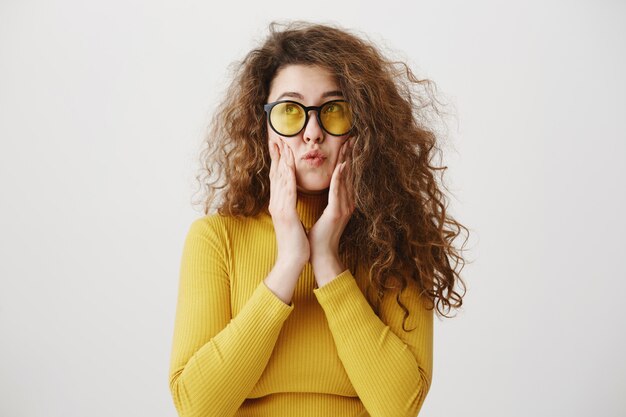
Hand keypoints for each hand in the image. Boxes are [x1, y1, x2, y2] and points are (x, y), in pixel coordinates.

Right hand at [268, 138, 309, 268]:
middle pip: (275, 175)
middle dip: (277, 156)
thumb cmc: (295, 243)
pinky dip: (288, 176)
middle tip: (277, 139)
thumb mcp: (291, 221)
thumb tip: (289, 202)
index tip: (279, 147)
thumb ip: (289, 209)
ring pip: (280, 179)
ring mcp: (279, 208)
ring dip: (282, 161)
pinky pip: (288, 191)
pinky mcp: (286, 213)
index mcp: (279, 205)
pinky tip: (289, 166)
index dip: (278, 162)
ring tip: (283, 145)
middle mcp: (276, 203)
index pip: (277, 179)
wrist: (292, 260)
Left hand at [308, 137, 355, 284]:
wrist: (321, 255)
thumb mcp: (325, 214)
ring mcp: (343, 208)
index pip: (346, 176)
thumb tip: (329, 189)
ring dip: (347, 161)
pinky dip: (340, 179)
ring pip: (346, 179)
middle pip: (349, 174)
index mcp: (343, 202)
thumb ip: (330, 201)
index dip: (347, 158)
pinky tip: (341, 167)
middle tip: (352, 137)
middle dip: (350, 155)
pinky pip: (337, 192)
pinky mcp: (336, 213)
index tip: (347, 143)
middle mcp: (347, 203)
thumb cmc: (320, 237)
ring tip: (349, 145)